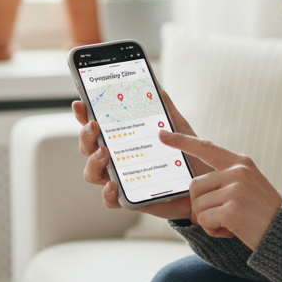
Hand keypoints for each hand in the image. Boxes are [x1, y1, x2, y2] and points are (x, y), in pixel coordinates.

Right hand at [73, 99, 193, 221]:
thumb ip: (163, 105)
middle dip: (85, 136)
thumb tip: (153, 81)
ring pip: (92, 174)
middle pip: (88, 147)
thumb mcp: (176, 126)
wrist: (201, 183)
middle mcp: (116, 158)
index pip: (96, 126)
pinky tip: (114, 185)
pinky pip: (111, 200)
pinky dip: (108, 194)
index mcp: (122, 139)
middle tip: (94, 126)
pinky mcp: (130, 198)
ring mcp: (121, 178)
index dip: (83, 115)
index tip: (79, 104)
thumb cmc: (185, 153)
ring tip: (105, 153)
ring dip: (93, 162)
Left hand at [158, 129, 281, 249]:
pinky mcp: (232, 209)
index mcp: (240, 163)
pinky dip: (212, 231)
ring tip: (230, 224)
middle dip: (200, 206)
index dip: (182, 141)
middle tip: (220, 217)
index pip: (206, 148)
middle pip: (194, 186)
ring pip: (197, 205)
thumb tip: (185, 195)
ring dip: (208, 220)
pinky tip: (231, 231)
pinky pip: (204, 220)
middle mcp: (237, 172)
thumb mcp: (246, 188)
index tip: (161, 134)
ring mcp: (235, 189)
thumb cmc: (262, 213)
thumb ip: (220, 184)